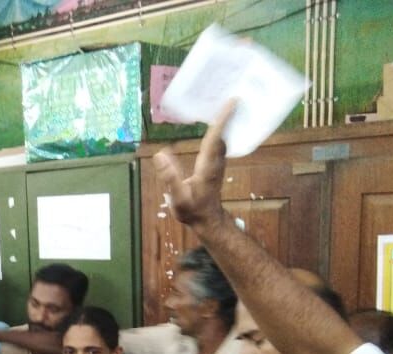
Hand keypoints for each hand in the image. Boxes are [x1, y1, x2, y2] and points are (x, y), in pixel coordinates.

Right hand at [152, 100, 234, 228]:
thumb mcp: (178, 197)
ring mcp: (217, 163)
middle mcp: (216, 161)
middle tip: (229, 95)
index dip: (222, 119)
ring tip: (223, 105)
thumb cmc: (192, 210)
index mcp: (207, 165)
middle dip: (226, 115)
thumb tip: (160, 154)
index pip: (215, 138)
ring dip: (224, 122)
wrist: (207, 220)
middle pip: (222, 134)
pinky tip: (215, 127)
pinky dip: (219, 131)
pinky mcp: (215, 166)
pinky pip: (219, 143)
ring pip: (223, 138)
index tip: (232, 101)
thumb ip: (170, 177)